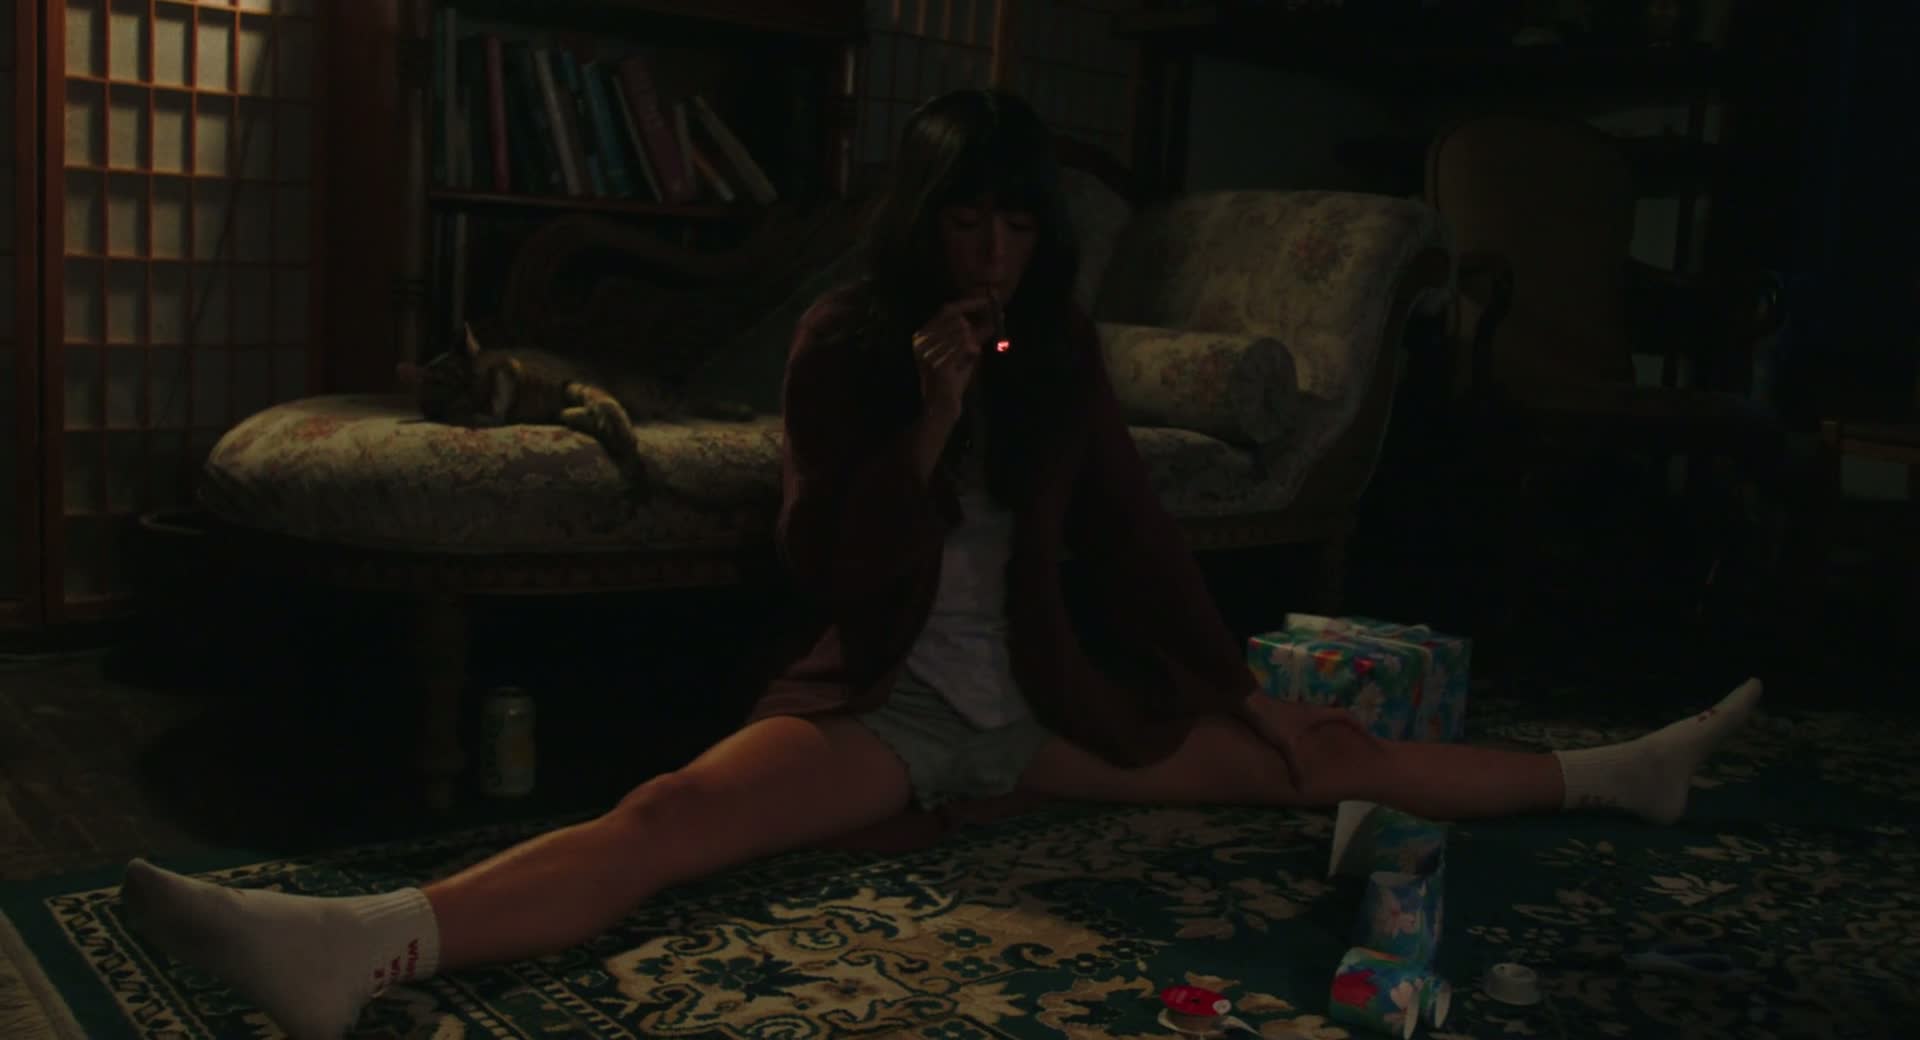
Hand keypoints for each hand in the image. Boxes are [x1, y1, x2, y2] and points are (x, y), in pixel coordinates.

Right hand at [912, 292, 996, 416]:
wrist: (942, 407)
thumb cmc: (953, 379)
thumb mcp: (964, 352)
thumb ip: (977, 334)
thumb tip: (997, 316)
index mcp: (922, 335)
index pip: (947, 310)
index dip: (970, 303)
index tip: (988, 301)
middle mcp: (922, 342)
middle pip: (957, 319)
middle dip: (976, 323)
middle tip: (992, 325)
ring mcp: (928, 353)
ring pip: (963, 333)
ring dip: (973, 342)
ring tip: (970, 355)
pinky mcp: (939, 366)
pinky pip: (965, 347)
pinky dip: (972, 352)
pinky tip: (968, 360)